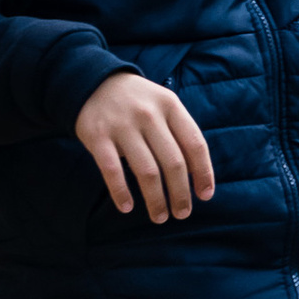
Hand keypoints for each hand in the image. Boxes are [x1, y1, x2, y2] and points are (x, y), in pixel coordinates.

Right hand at [76, 72, 215, 222]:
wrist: (93, 81)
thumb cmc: (138, 101)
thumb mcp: (164, 104)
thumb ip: (179, 132)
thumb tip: (197, 175)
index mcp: (171, 106)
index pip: (195, 143)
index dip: (203, 172)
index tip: (205, 196)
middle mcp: (149, 115)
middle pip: (173, 162)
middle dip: (180, 193)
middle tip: (182, 214)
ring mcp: (123, 126)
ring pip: (146, 171)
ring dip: (155, 200)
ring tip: (160, 217)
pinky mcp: (98, 137)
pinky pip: (112, 171)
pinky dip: (121, 192)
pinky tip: (127, 207)